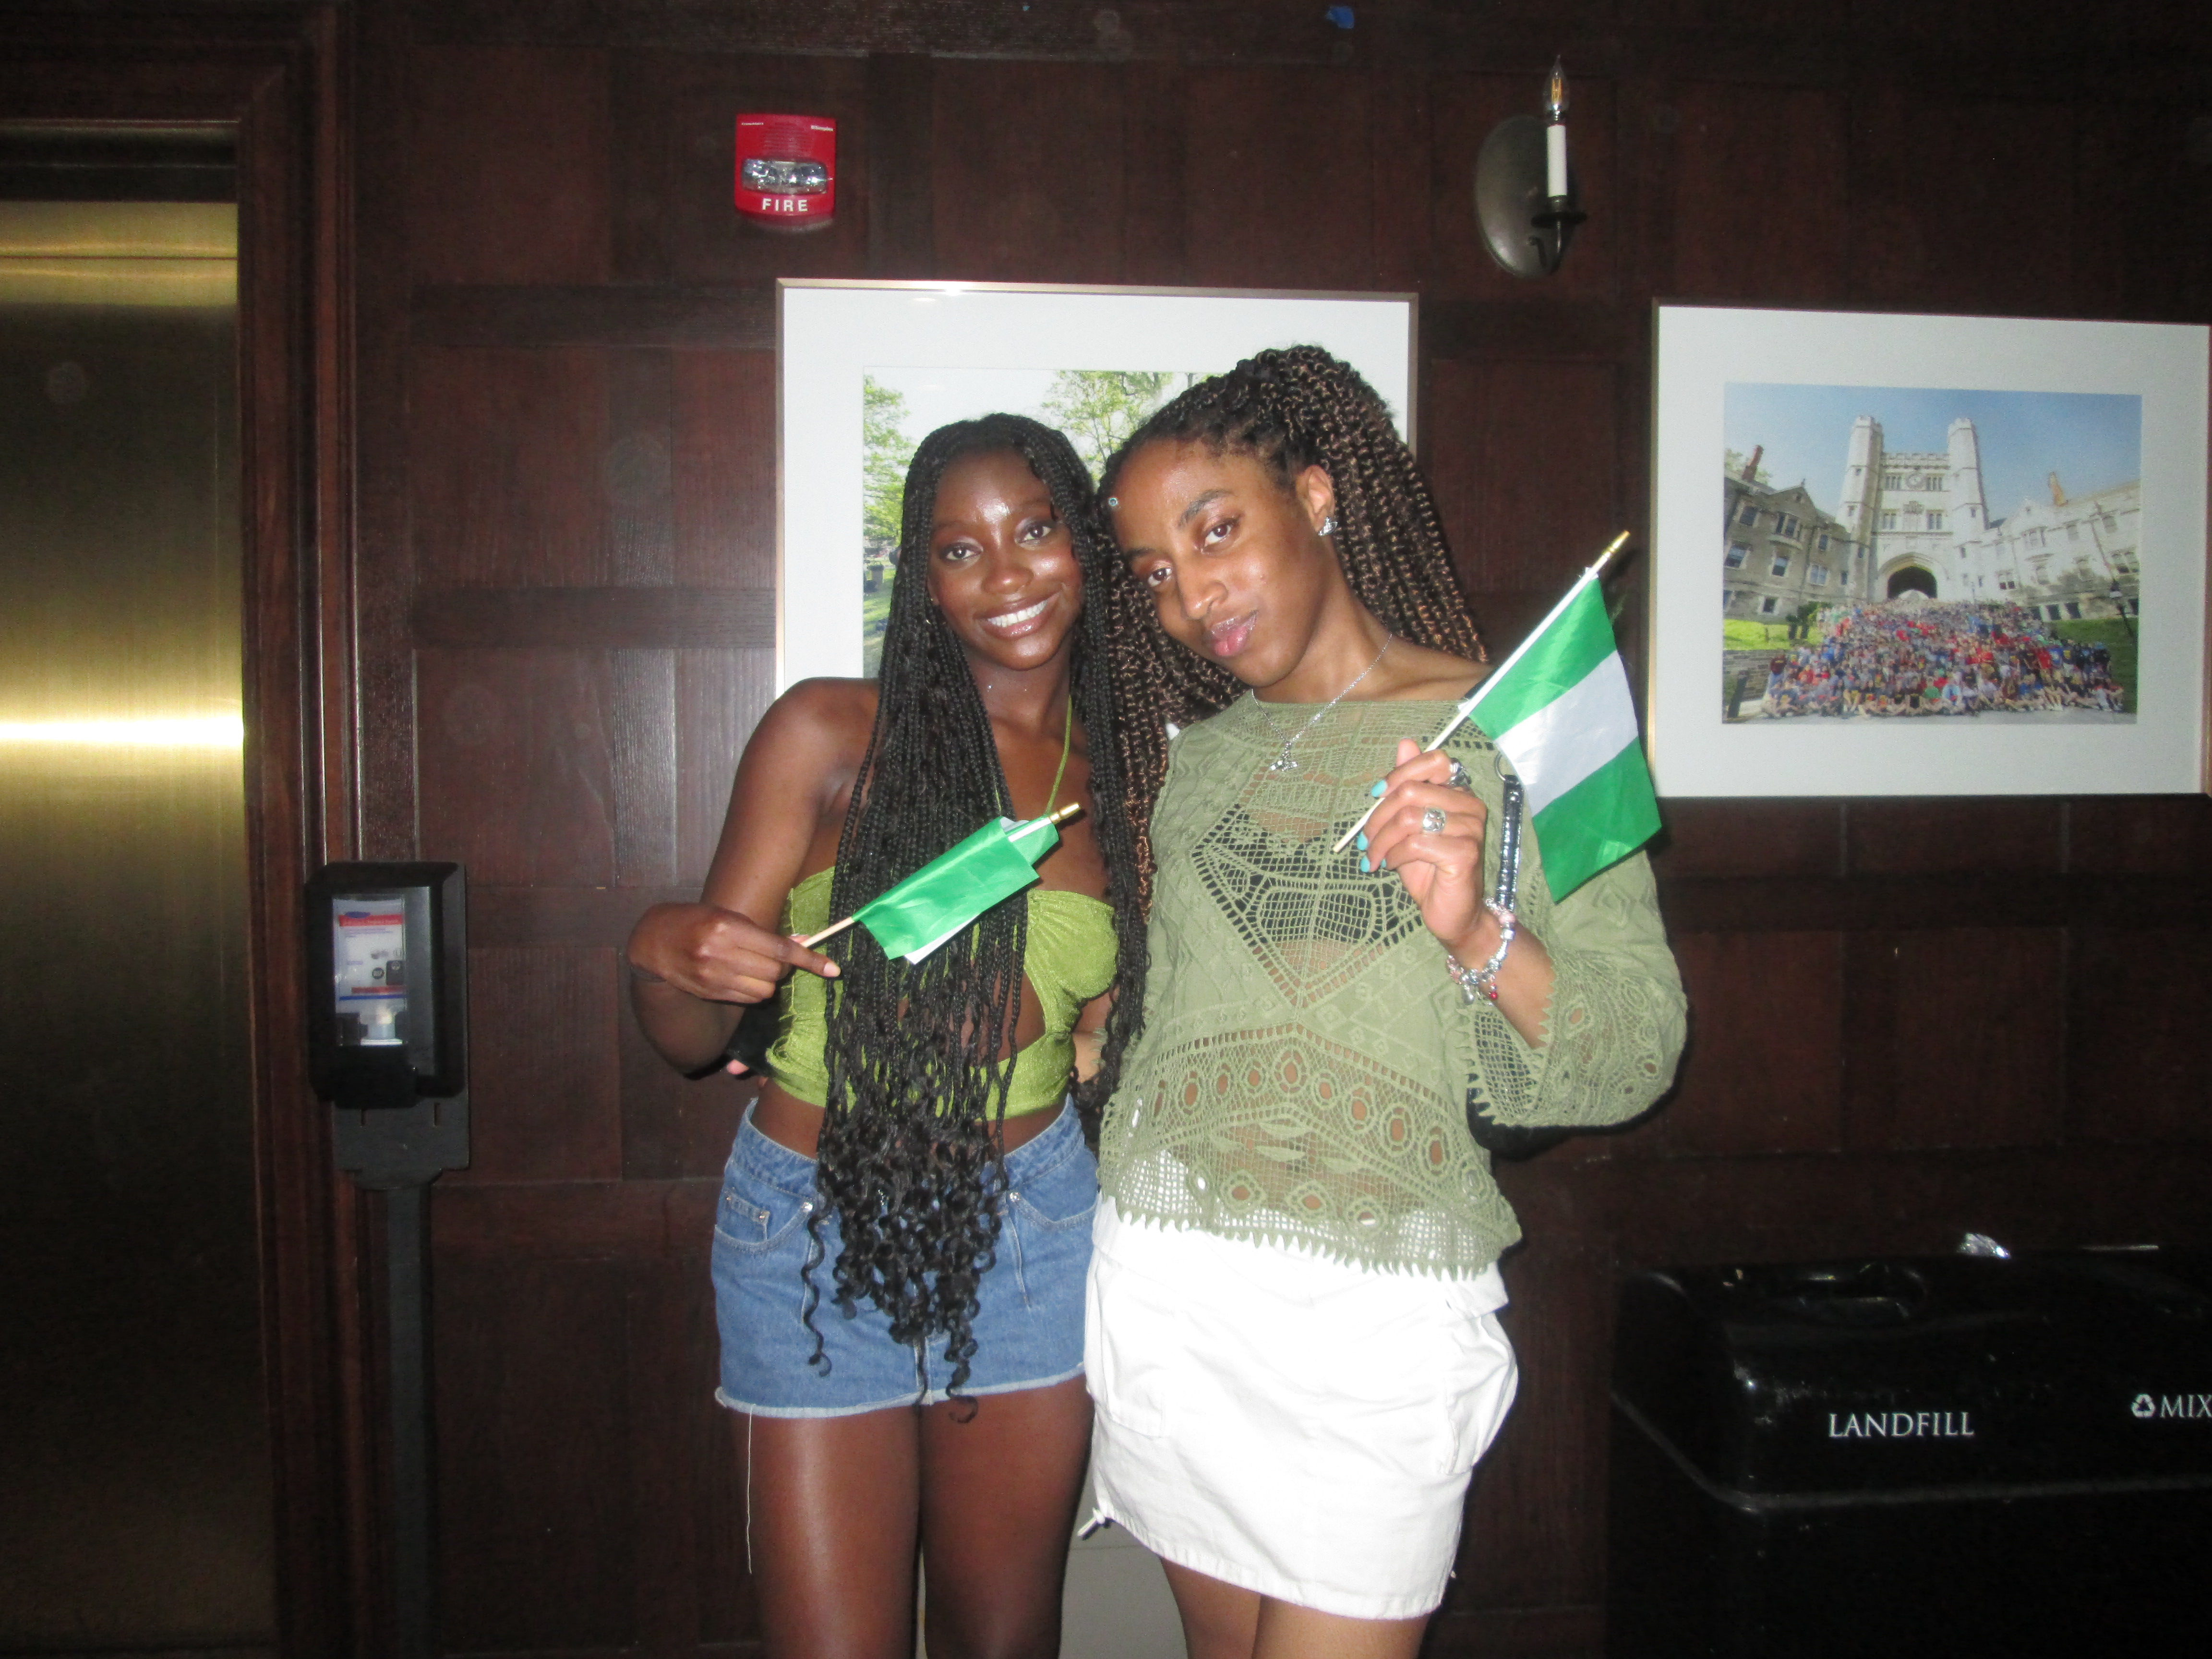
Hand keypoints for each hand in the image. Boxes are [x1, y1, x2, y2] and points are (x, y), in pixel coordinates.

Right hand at [626, 901, 839, 1007]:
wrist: (654, 940)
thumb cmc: (697, 921)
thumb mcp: (730, 917)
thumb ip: (764, 934)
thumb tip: (803, 941)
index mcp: (728, 928)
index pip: (780, 948)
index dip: (810, 960)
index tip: (832, 970)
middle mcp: (720, 953)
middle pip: (775, 973)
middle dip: (783, 968)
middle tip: (773, 959)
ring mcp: (713, 976)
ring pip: (763, 990)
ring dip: (767, 981)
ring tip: (750, 966)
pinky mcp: (708, 992)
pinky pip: (747, 999)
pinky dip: (752, 991)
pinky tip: (738, 977)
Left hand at [1359, 739, 1492, 957]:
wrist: (1453, 914)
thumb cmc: (1428, 870)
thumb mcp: (1409, 826)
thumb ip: (1408, 787)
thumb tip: (1404, 743)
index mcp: (1458, 793)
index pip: (1433, 761)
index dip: (1398, 775)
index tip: (1375, 796)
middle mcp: (1470, 806)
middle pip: (1411, 791)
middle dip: (1378, 816)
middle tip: (1366, 839)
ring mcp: (1470, 829)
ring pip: (1409, 818)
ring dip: (1381, 840)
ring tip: (1373, 856)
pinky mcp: (1465, 853)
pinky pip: (1416, 843)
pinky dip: (1393, 855)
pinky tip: (1389, 865)